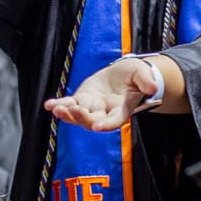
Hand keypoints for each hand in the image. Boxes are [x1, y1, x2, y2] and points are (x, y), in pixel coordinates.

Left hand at [46, 56, 161, 131]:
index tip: (98, 126)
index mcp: (121, 110)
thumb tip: (152, 88)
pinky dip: (59, 105)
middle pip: (92, 121)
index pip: (114, 121)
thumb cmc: (136, 76)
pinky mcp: (82, 99)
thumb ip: (146, 82)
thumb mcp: (142, 75)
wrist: (125, 74)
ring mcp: (92, 107)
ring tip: (56, 109)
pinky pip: (69, 104)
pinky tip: (49, 104)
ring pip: (78, 116)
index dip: (106, 124)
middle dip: (82, 117)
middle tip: (74, 109)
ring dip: (67, 114)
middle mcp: (105, 113)